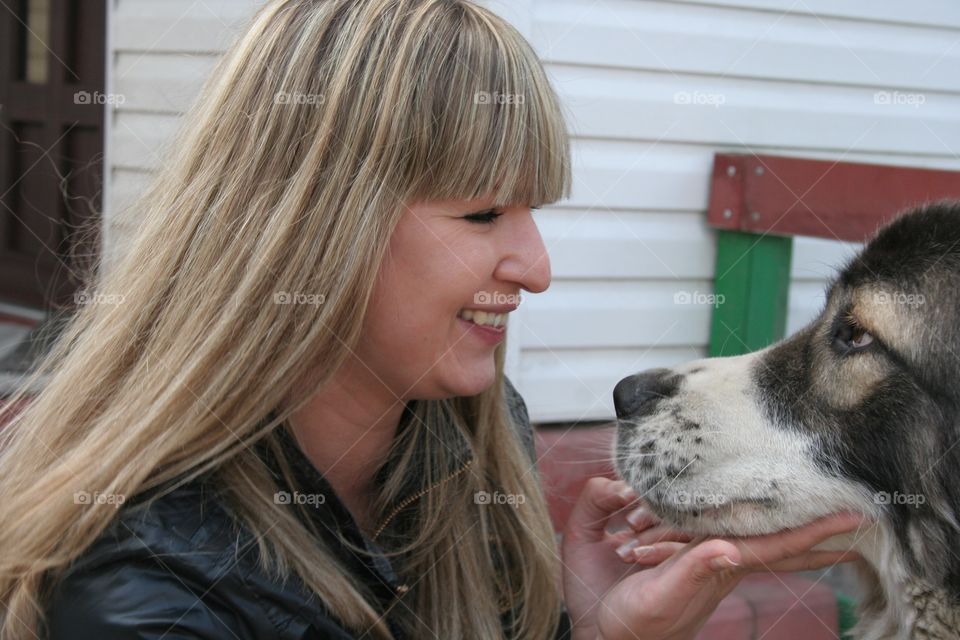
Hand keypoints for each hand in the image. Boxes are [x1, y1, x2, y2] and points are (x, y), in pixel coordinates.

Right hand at [560, 477, 867, 639]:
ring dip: (784, 524)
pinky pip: (724, 533)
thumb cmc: (636, 622)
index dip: (817, 533)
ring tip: (813, 512)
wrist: (612, 638)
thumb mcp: (661, 596)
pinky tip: (749, 515)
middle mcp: (722, 562)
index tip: (854, 520)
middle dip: (817, 531)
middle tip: (854, 514)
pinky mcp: (686, 558)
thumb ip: (693, 571)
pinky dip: (743, 520)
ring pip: (752, 536)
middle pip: (780, 543)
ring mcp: (707, 561)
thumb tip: (728, 549)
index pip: (780, 547)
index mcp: (721, 567)